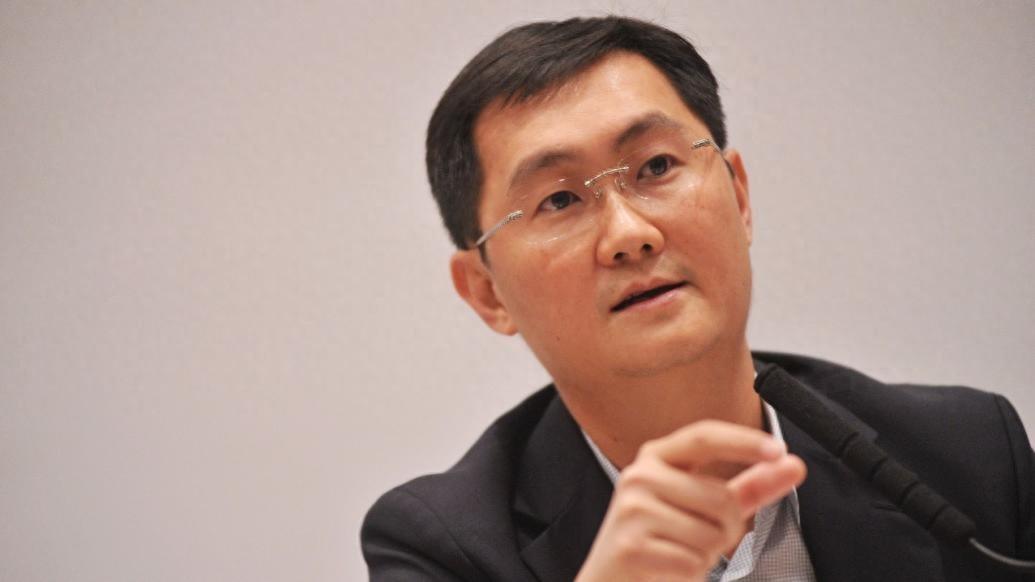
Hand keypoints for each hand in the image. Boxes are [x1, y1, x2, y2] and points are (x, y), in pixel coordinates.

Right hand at [575, 420, 806, 581]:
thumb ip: (748, 486)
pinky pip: (692, 563)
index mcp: (656, 457)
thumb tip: (792, 465)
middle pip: (721, 498)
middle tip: (694, 538)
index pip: (705, 436)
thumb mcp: (700, 505)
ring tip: (677, 552)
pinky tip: (666, 568)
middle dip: (725, 529)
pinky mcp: (632, 546)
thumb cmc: (658, 539)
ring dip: (705, 555)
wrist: (609, 579)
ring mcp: (632, 510)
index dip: (744, 441)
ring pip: (711, 535)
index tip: (778, 452)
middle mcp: (640, 476)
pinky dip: (689, 574)